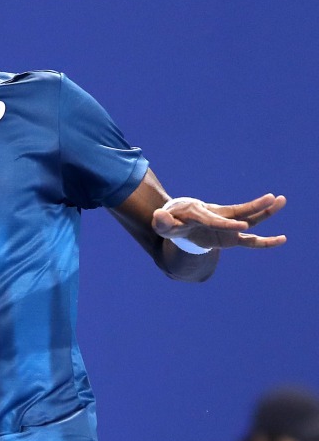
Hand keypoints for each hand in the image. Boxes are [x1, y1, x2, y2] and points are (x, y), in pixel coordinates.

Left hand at [152, 194, 286, 249]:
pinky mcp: (230, 235)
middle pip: (239, 212)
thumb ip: (162, 221)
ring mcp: (226, 225)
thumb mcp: (164, 224)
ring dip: (264, 212)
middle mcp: (217, 217)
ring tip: (282, 200)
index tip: (243, 227)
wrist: (179, 219)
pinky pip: (250, 240)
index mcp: (201, 215)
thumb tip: (158, 215)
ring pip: (248, 218)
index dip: (228, 225)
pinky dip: (264, 242)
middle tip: (272, 198)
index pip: (216, 221)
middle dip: (255, 207)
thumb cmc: (171, 222)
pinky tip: (281, 240)